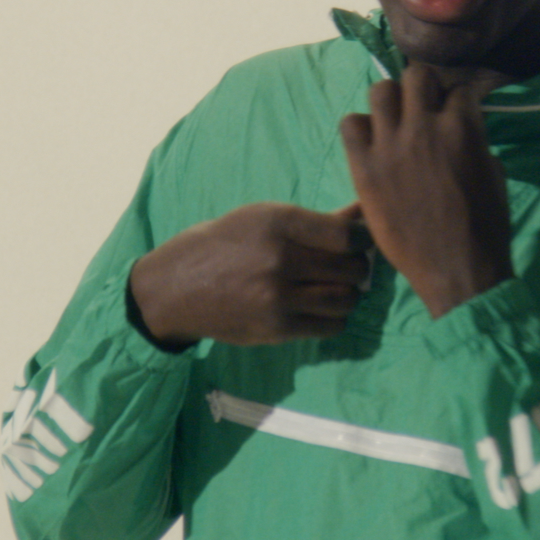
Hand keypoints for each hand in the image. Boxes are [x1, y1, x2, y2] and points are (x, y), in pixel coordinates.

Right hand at [129, 202, 369, 346]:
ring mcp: (279, 296)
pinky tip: (321, 308)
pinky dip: (334, 318)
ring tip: (335, 287)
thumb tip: (363, 211)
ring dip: (348, 294)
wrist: (175, 288)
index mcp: (279, 222)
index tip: (361, 241)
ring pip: (346, 299)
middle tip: (348, 266)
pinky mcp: (277, 327)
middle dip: (358, 267)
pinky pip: (330, 326)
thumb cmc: (223, 243)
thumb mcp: (263, 218)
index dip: (365, 238)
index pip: (348, 234)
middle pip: (352, 268)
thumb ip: (315, 221)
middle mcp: (281, 258)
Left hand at [339, 63, 513, 317]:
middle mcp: (423, 127)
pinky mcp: (364, 168)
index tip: (456, 110)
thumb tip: (462, 129)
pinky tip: (373, 145)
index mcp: (462, 127)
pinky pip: (350, 125)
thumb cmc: (485, 227)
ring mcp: (390, 146)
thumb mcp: (494, 175)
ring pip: (380, 91)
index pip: (460, 89)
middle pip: (417, 76)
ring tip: (396, 123)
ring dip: (391, 102)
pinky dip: (361, 129)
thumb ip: (475, 143)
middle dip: (425, 88)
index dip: (459, 99)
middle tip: (426, 110)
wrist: (457, 271)